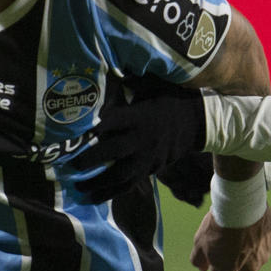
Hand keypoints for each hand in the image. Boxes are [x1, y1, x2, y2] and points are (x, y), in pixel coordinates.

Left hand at [81, 85, 206, 201]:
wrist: (199, 123)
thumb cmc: (172, 99)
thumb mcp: (155, 84)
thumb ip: (132, 81)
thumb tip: (111, 72)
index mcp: (140, 116)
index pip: (113, 121)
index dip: (94, 127)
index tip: (75, 131)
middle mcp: (142, 139)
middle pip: (113, 151)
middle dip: (91, 159)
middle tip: (71, 164)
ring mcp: (147, 157)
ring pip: (120, 175)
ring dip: (98, 184)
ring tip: (79, 189)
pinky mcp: (151, 169)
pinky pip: (129, 184)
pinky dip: (111, 193)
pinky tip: (95, 198)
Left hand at [191, 207, 270, 270]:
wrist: (241, 204)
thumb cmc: (218, 225)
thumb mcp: (199, 242)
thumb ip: (198, 260)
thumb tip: (202, 268)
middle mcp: (247, 270)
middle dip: (226, 269)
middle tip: (218, 254)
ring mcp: (262, 258)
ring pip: (250, 263)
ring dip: (242, 256)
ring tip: (235, 238)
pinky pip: (262, 248)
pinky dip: (256, 244)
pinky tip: (250, 231)